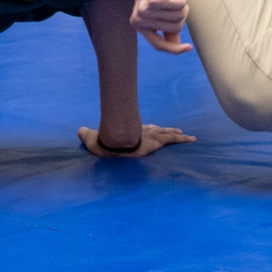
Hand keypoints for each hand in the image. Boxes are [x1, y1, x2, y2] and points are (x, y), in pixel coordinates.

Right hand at [78, 123, 196, 157]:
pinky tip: (191, 139)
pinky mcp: (156, 141)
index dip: (148, 130)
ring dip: (177, 134)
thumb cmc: (102, 141)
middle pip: (156, 130)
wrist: (113, 141)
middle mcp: (140, 131)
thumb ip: (86, 134)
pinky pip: (173, 140)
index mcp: (127, 132)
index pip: (140, 130)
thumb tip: (80, 131)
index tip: (152, 130)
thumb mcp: (91, 138)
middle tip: (176, 131)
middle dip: (166, 131)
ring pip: (167, 134)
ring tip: (187, 136)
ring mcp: (149, 135)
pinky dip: (182, 139)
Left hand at [131, 0, 190, 52]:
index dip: (174, 49)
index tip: (189, 48)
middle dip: (180, 14)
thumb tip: (176, 47)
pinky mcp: (156, 1)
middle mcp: (140, 20)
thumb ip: (167, 30)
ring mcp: (147, 11)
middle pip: (175, 28)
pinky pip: (180, 5)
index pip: (159, 45)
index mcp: (138, 24)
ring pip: (179, 17)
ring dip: (181, 3)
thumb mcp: (162, 11)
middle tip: (171, 0)